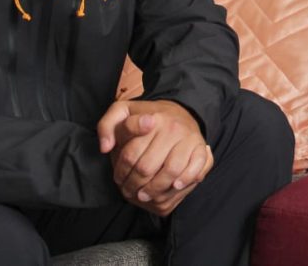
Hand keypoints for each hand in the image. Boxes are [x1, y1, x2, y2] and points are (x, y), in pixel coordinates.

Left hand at [98, 99, 213, 215]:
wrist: (181, 112)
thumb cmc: (147, 117)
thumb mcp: (122, 112)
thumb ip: (106, 126)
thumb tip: (106, 148)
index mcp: (151, 118)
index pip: (130, 154)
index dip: (121, 171)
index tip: (118, 178)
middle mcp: (172, 128)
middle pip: (147, 167)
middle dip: (134, 184)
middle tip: (128, 191)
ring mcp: (189, 138)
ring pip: (170, 171)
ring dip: (155, 189)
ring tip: (144, 195)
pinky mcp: (201, 148)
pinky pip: (195, 169)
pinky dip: (186, 180)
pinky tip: (174, 186)